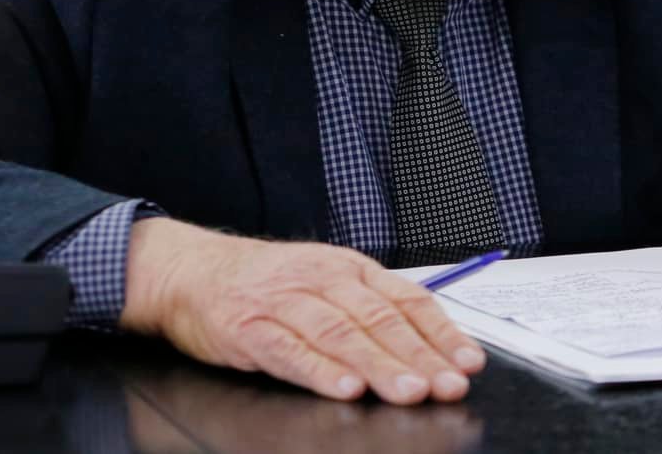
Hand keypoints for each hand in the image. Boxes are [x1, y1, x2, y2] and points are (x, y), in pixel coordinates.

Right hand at [119, 217, 486, 403]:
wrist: (193, 271)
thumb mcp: (326, 282)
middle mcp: (323, 280)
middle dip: (419, 356)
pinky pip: (290, 351)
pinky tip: (344, 388)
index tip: (467, 361)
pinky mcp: (249, 328)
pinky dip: (320, 371)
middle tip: (447, 385)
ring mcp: (286, 303)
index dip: (441, 332)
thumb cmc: (268, 283)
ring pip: (341, 334)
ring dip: (379, 366)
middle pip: (379, 319)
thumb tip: (430, 344)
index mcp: (350, 269)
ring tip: (408, 391)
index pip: (407, 299)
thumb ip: (372, 308)